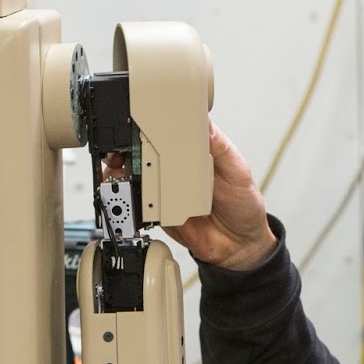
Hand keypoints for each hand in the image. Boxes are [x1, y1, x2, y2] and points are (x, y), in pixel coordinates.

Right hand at [101, 121, 276, 270]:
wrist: (238, 245)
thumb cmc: (242, 204)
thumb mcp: (238, 171)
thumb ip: (221, 149)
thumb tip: (206, 124)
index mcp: (196, 152)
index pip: (173, 131)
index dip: (157, 124)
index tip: (145, 118)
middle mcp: (178, 168)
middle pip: (148, 151)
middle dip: (131, 144)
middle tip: (126, 144)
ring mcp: (166, 189)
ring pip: (138, 175)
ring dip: (125, 169)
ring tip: (121, 165)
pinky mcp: (159, 211)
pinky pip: (140, 202)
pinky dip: (130, 197)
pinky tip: (129, 192)